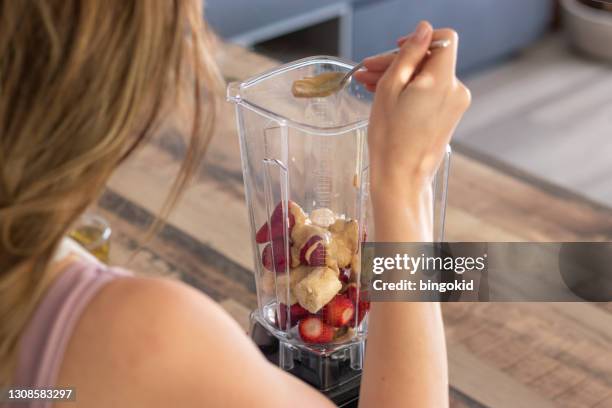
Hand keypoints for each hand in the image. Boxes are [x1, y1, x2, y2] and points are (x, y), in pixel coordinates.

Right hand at [355, 21, 470, 201]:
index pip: (445, 39)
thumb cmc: (390, 139)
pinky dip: (409, 91)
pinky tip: (384, 96)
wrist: (401, 178)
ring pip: (427, 78)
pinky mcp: (448, 117)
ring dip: (400, 77)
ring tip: (368, 84)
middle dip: (399, 62)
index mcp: (442, 80)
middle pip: (430, 60)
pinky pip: (430, 94)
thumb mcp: (390, 89)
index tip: (398, 49)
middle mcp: (456, 90)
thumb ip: (408, 55)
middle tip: (367, 70)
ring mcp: (454, 105)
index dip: (420, 40)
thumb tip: (423, 30)